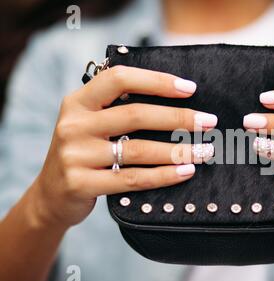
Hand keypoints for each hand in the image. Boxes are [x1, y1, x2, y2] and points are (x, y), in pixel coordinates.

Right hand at [31, 66, 216, 228]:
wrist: (50, 196)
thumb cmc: (84, 153)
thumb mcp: (90, 124)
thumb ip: (118, 109)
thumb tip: (175, 100)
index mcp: (77, 102)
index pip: (119, 79)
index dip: (157, 81)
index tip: (190, 89)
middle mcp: (73, 125)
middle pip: (135, 115)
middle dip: (179, 117)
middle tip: (209, 122)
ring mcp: (75, 155)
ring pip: (138, 150)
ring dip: (178, 150)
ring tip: (205, 150)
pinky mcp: (81, 184)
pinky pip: (132, 179)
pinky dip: (164, 176)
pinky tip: (186, 172)